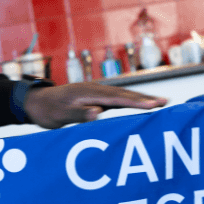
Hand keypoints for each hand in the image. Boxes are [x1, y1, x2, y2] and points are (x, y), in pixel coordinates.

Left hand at [23, 83, 166, 128]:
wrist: (36, 102)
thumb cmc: (48, 110)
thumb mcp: (60, 115)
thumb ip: (79, 113)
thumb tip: (98, 112)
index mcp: (89, 92)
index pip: (117, 98)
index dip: (136, 102)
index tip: (154, 106)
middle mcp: (96, 89)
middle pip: (125, 94)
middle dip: (146, 99)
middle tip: (166, 103)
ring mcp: (97, 92)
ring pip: (123, 96)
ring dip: (141, 99)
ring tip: (161, 103)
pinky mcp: (96, 98)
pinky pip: (118, 100)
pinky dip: (131, 102)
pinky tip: (140, 106)